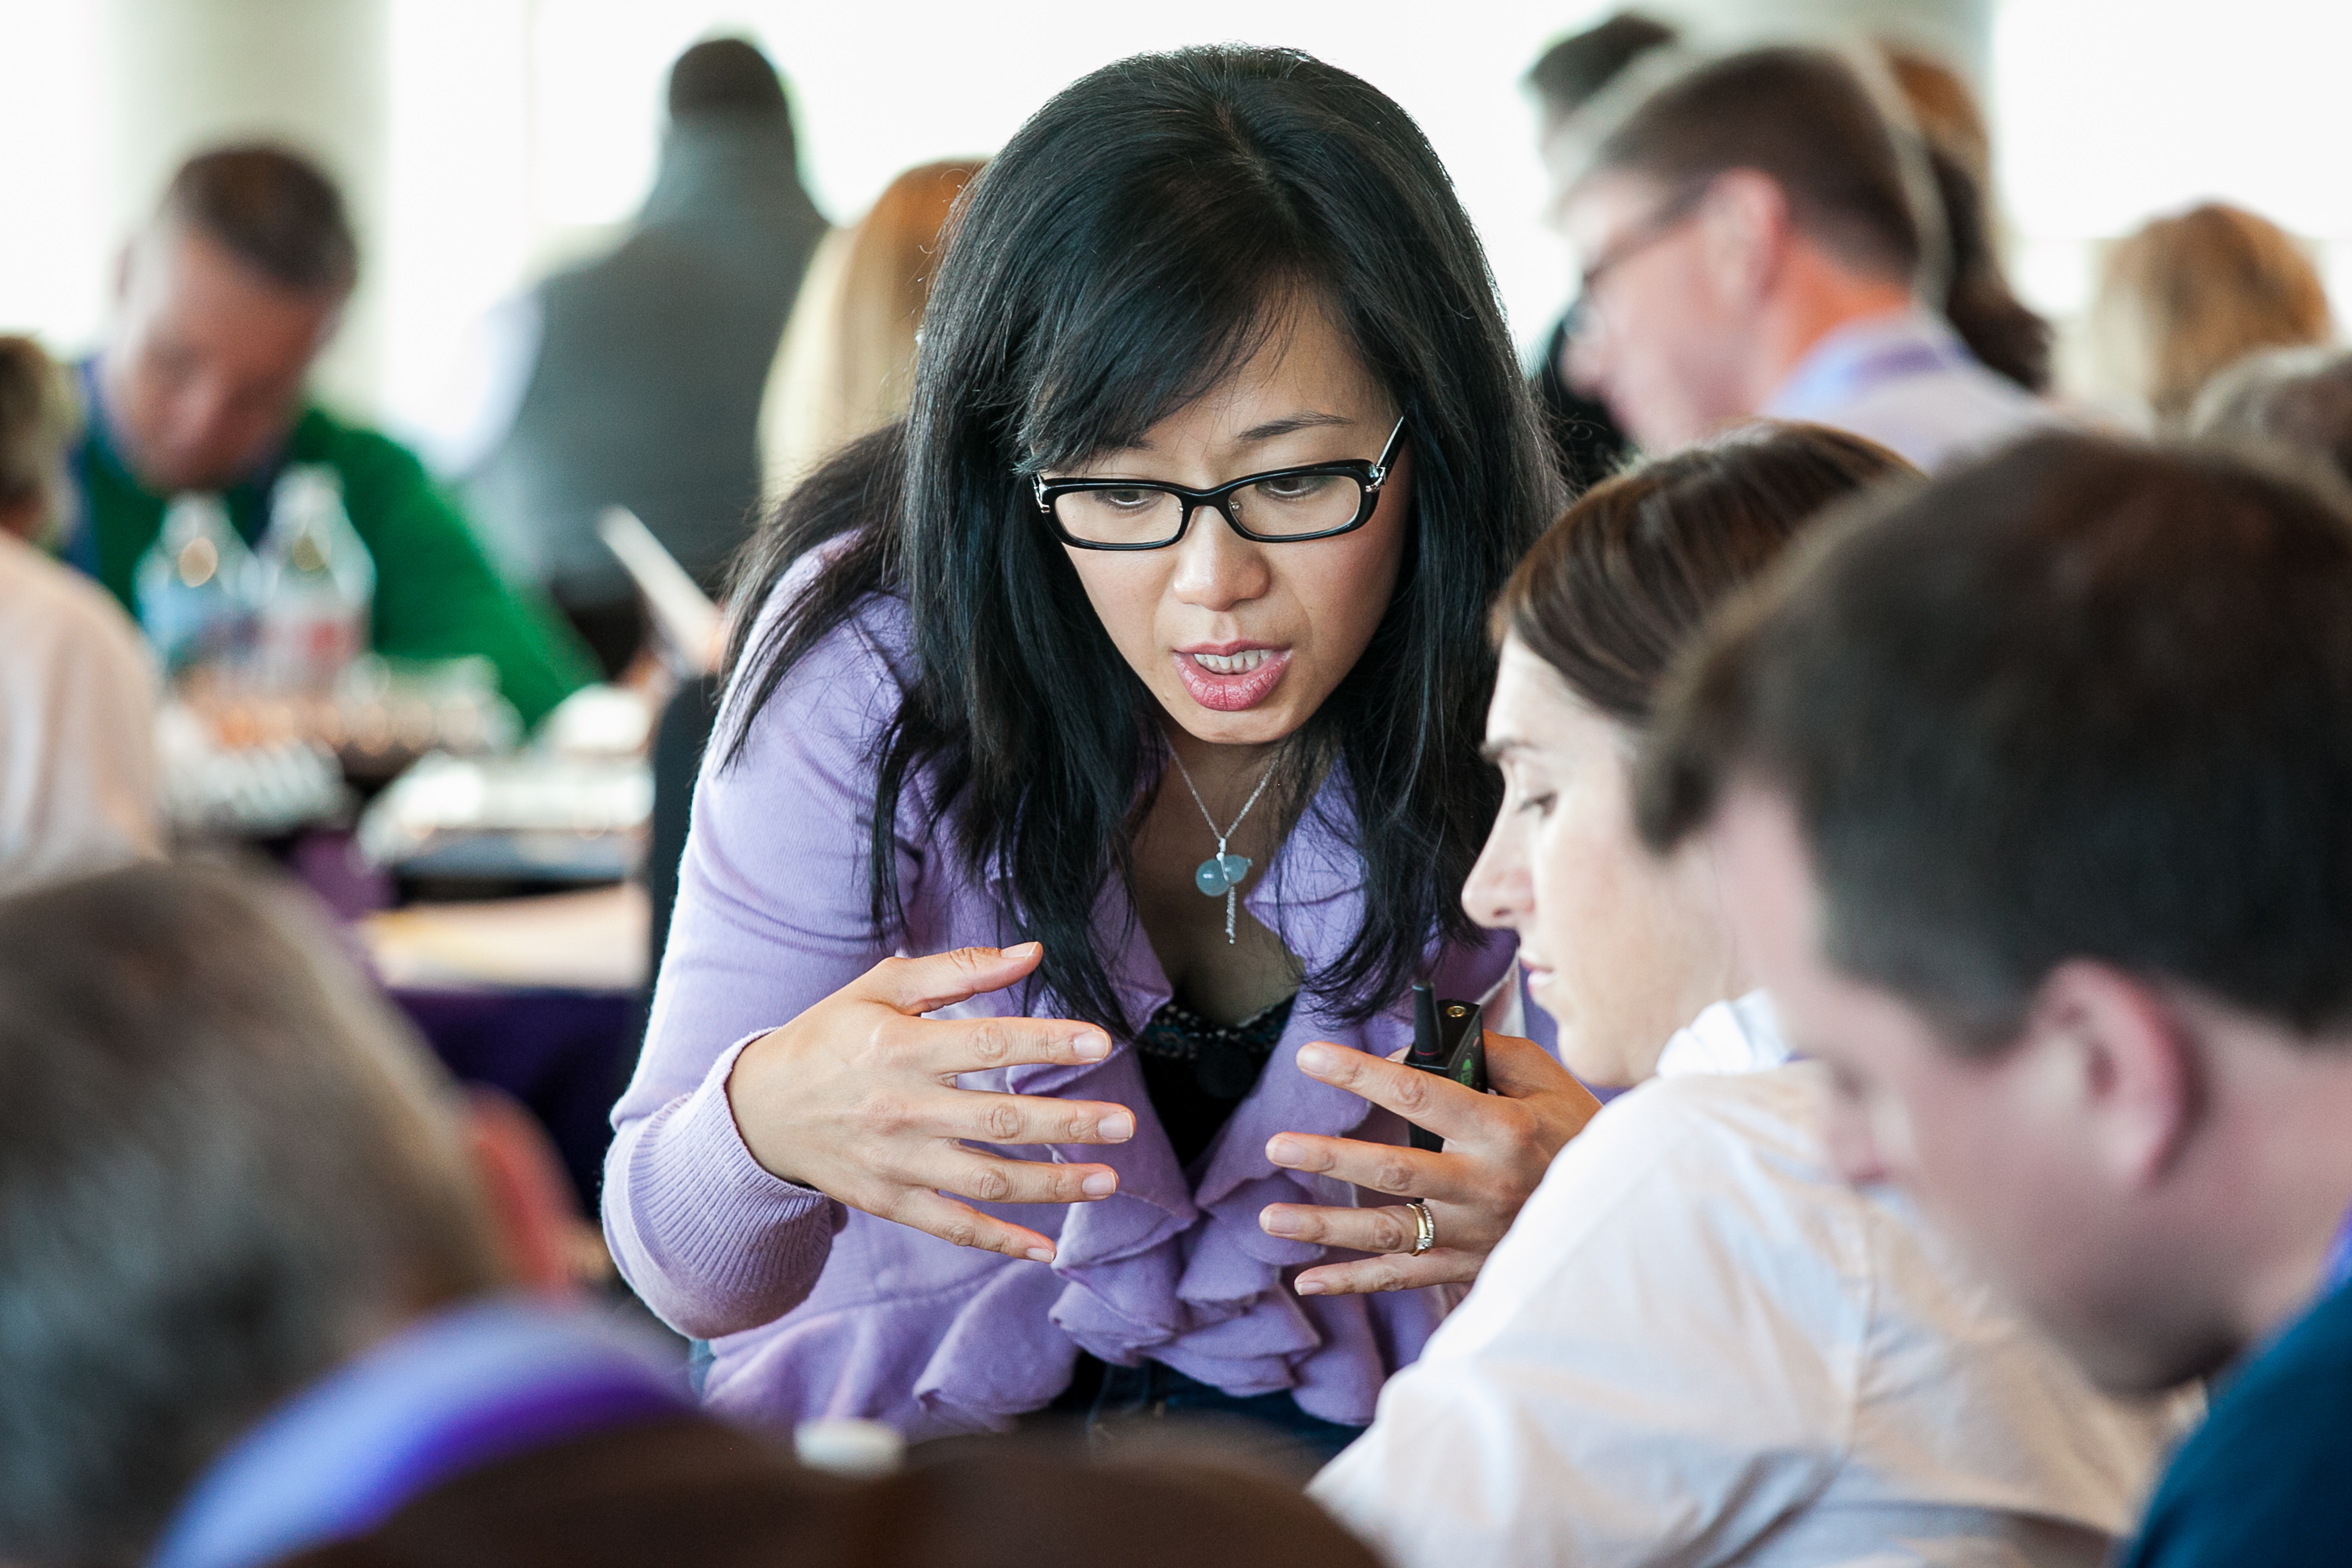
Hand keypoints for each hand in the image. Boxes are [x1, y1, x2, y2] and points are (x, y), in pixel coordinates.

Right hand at [726, 942, 1134, 1264]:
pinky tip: (1048, 1249)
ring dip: (1052, 1184)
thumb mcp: (880, 988)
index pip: (991, 1043)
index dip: (1049, 1043)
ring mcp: (896, 1162)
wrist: (756, 1110)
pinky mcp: (888, 1200)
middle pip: (1000, 1119)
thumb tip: (1030, 953)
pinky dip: (1001, 1241)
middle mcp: (901, 1107)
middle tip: (1125, 1124)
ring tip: (1107, 1180)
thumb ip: (958, 970)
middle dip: (1068, 1123)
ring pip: (986, 1180)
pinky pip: (952, 1227)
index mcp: (900, 1047)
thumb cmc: (827, 1037)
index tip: (1101, 1044)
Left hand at [1258, 1032, 1600, 1293]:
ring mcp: (1476, 1233)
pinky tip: (1307, 1279)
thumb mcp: (1544, 1078)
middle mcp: (1485, 1185)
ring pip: (1390, 1233)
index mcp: (1503, 1130)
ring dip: (1326, 1227)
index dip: (1361, 1073)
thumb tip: (1412, 1050)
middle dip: (1331, 1158)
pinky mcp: (1469, 1266)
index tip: (1310, 1056)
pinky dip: (1354, 1281)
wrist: (1626, 1208)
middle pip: (1395, 1171)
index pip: (1420, 1094)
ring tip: (1270, 1218)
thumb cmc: (1575, 1130)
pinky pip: (1404, 1277)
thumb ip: (1484, 1053)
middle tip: (1276, 1144)